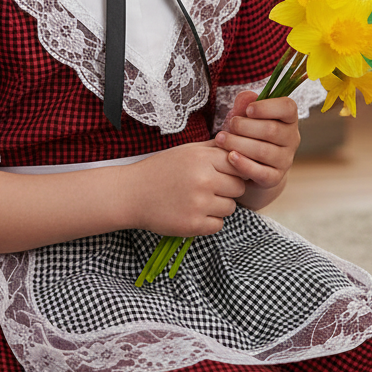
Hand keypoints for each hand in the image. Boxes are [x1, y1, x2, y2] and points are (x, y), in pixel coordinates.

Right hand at [122, 141, 246, 237]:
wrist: (132, 194)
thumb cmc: (160, 170)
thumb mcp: (185, 151)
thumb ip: (212, 148)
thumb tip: (238, 146)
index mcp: (201, 158)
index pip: (238, 165)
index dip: (232, 170)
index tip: (222, 173)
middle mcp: (203, 179)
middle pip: (239, 187)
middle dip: (228, 189)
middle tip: (209, 188)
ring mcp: (199, 204)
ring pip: (230, 208)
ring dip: (219, 206)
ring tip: (198, 200)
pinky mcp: (194, 225)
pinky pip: (218, 225)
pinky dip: (208, 221)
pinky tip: (193, 212)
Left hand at [214, 89, 299, 209]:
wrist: (250, 167)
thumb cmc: (248, 134)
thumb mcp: (245, 117)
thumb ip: (245, 104)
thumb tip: (248, 96)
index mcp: (288, 119)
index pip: (288, 107)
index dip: (267, 107)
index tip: (248, 110)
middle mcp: (291, 139)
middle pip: (271, 130)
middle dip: (245, 126)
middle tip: (229, 125)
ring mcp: (285, 160)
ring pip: (264, 151)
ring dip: (239, 144)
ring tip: (220, 139)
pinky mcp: (275, 178)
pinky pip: (261, 173)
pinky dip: (244, 164)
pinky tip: (230, 157)